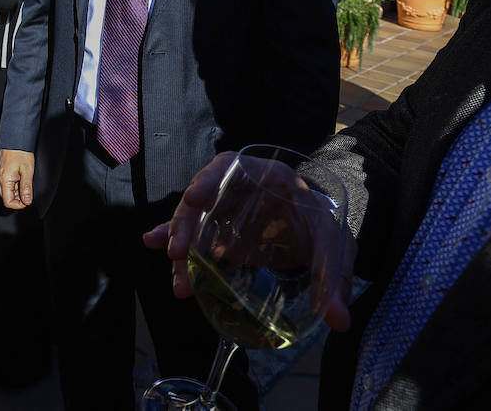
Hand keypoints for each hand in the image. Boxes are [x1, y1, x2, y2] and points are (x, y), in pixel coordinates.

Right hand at [0, 149, 34, 209]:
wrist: (15, 140)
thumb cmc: (20, 152)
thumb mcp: (27, 171)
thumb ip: (27, 188)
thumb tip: (27, 201)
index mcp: (4, 180)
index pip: (8, 202)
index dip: (18, 205)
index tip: (27, 202)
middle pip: (7, 198)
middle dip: (18, 199)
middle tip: (28, 193)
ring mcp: (0, 176)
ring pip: (7, 191)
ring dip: (17, 192)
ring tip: (25, 184)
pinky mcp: (2, 173)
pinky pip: (6, 184)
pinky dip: (14, 186)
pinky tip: (21, 180)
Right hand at [142, 153, 355, 330]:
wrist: (316, 233)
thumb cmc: (322, 229)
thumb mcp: (334, 247)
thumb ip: (335, 278)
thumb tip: (339, 322)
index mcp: (267, 177)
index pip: (231, 167)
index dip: (209, 180)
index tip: (193, 198)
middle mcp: (238, 188)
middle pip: (202, 196)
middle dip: (186, 223)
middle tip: (177, 254)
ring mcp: (224, 207)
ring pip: (193, 218)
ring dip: (180, 245)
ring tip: (180, 284)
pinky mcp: (218, 228)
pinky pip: (192, 230)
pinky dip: (172, 237)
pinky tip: (151, 242)